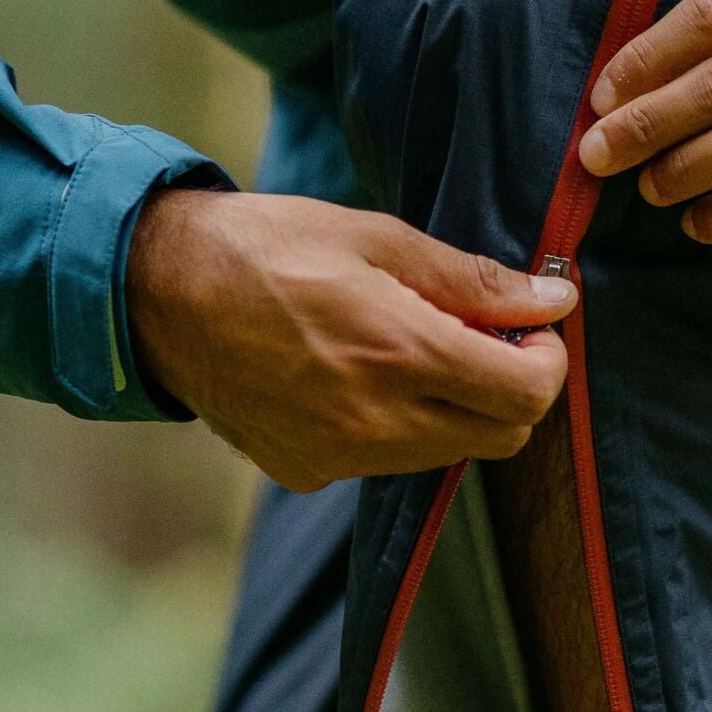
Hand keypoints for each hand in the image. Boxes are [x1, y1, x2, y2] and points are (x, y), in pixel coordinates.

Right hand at [126, 190, 574, 490]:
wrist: (158, 292)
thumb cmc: (268, 247)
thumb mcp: (377, 238)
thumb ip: (472, 279)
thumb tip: (553, 301)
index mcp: (400, 351)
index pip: (527, 395)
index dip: (547, 363)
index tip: (533, 330)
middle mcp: (375, 420)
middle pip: (501, 437)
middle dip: (512, 390)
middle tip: (486, 337)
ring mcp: (339, 457)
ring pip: (447, 454)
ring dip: (457, 410)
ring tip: (416, 349)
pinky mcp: (307, 472)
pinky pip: (386, 462)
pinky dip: (399, 427)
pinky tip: (360, 376)